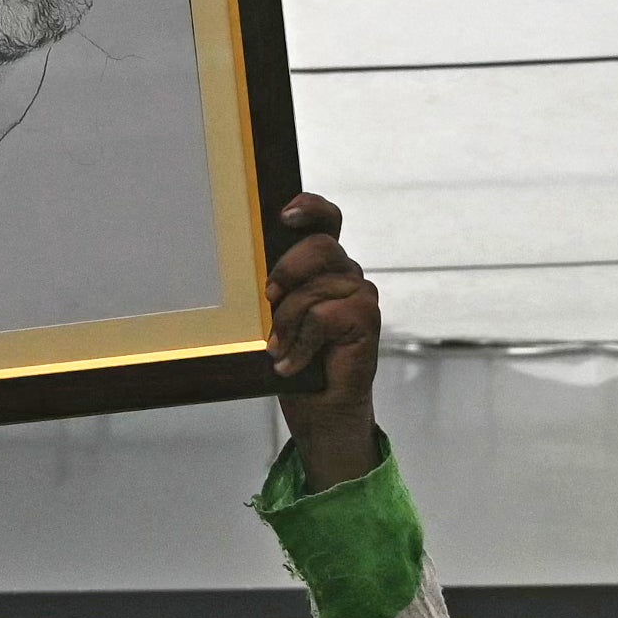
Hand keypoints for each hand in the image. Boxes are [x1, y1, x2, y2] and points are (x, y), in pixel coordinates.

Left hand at [267, 193, 385, 483]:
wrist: (319, 410)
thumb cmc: (294, 360)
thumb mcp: (275, 316)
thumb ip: (274, 285)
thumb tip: (251, 271)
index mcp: (323, 265)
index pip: (325, 219)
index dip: (310, 208)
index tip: (284, 215)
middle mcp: (345, 273)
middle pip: (320, 246)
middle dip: (287, 270)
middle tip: (268, 299)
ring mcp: (359, 295)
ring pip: (315, 288)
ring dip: (288, 322)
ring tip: (280, 349)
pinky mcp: (367, 319)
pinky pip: (324, 316)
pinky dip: (302, 344)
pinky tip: (295, 363)